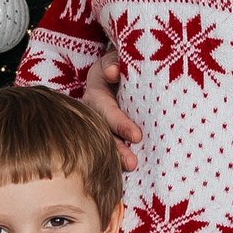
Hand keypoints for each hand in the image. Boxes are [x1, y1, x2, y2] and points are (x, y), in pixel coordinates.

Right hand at [82, 49, 143, 173]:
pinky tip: (134, 174)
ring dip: (118, 159)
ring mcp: (101, 128)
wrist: (112, 72)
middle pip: (104, 136)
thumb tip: (114, 72)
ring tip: (133, 169)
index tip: (137, 136)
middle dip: (118, 151)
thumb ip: (115, 62)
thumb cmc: (115, 65)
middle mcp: (95, 116)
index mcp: (96, 97)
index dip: (121, 124)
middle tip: (132, 164)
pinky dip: (119, 163)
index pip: (108, 112)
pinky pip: (112, 150)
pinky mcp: (110, 137)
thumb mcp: (113, 58)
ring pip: (107, 146)